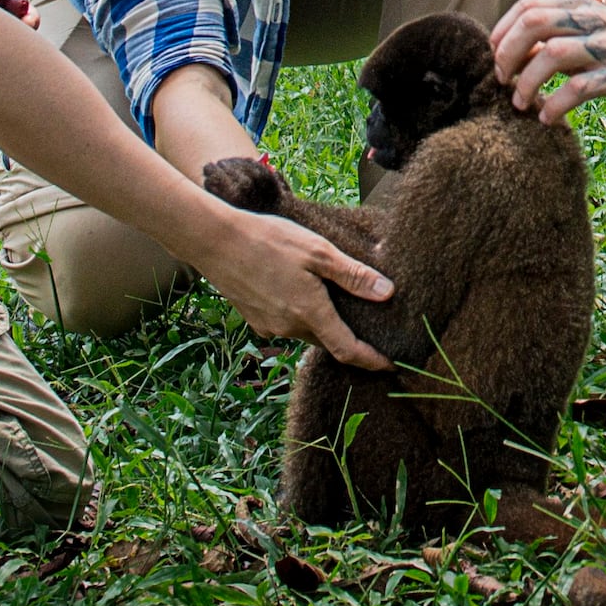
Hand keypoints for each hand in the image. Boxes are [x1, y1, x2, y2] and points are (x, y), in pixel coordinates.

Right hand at [201, 205, 398, 370]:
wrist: (215, 241)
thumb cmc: (269, 240)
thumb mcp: (319, 251)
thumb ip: (353, 275)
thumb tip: (387, 293)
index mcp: (310, 313)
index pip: (348, 350)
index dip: (372, 361)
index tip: (391, 365)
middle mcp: (289, 328)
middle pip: (328, 340)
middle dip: (348, 336)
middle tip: (368, 320)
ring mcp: (269, 326)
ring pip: (306, 330)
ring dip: (322, 321)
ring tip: (332, 297)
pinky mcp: (255, 319)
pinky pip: (286, 323)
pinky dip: (299, 314)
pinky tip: (299, 290)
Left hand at [494, 0, 605, 122]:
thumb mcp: (595, 36)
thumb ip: (561, 39)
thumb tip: (516, 57)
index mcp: (584, 7)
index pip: (529, 6)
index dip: (502, 30)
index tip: (492, 58)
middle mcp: (594, 20)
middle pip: (534, 23)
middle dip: (507, 53)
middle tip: (500, 81)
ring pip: (552, 54)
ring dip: (527, 82)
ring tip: (520, 104)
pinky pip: (580, 88)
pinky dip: (556, 104)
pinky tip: (548, 118)